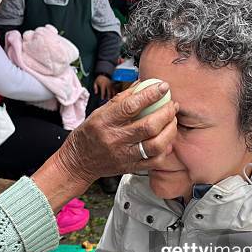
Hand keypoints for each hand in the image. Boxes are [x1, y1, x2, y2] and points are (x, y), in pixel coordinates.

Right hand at [33, 80, 178, 211]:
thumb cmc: (89, 134)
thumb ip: (122, 99)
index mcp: (104, 122)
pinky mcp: (130, 168)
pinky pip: (154, 161)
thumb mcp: (99, 112)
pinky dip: (165, 149)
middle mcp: (114, 140)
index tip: (163, 87)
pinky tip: (166, 140)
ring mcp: (123, 156)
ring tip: (172, 121)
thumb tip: (143, 84)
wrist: (78, 162)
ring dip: (170, 131)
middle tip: (173, 106)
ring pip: (155, 145)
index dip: (151, 95)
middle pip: (148, 127)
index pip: (131, 106)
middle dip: (166, 113)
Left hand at [93, 74, 116, 99]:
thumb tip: (96, 93)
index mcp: (103, 85)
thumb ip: (95, 88)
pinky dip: (114, 93)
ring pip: (113, 92)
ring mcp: (111, 85)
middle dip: (108, 97)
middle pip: (109, 93)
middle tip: (107, 100)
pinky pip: (115, 90)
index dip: (103, 96)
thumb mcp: (95, 83)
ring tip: (111, 99)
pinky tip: (113, 96)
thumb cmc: (99, 80)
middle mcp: (108, 85)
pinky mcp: (113, 85)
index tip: (102, 99)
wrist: (104, 75)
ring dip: (112, 96)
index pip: (103, 92)